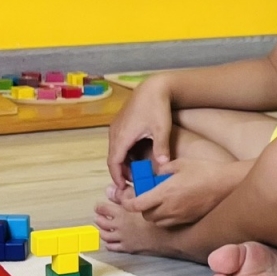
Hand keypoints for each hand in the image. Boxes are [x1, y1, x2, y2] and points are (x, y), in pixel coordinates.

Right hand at [105, 75, 173, 194]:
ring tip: (136, 172)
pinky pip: (119, 143)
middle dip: (121, 172)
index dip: (117, 177)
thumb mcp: (161, 129)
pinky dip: (125, 153)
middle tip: (132, 184)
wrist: (154, 87)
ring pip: (116, 150)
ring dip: (124, 162)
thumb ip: (161, 148)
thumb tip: (163, 166)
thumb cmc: (157, 106)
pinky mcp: (121, 123)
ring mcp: (116, 126)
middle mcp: (115, 132)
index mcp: (122, 136)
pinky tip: (138, 157)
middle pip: (113, 158)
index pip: (114, 162)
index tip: (123, 189)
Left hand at [132, 154, 244, 227]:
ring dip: (154, 214)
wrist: (226, 185)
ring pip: (158, 222)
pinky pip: (171, 223)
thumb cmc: (204, 171)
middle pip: (146, 216)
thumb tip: (154, 174)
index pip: (136, 204)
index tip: (127, 197)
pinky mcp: (189, 220)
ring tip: (160, 202)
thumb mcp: (180, 164)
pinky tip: (174, 206)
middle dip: (142, 208)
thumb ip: (162, 170)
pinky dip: (167, 217)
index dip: (127, 202)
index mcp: (164, 193)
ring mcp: (180, 217)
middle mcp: (169, 208)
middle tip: (145, 197)